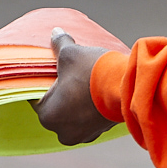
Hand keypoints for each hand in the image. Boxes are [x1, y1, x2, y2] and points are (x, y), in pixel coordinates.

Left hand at [32, 29, 119, 146]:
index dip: (45, 83)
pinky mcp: (102, 131)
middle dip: (62, 94)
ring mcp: (85, 135)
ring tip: (86, 83)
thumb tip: (55, 32)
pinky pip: (90, 119)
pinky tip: (97, 92)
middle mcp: (63, 132)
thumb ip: (60, 44)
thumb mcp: (71, 54)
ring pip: (74, 115)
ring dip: (77, 103)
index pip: (37, 98)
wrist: (129, 87)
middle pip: (57, 108)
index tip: (53, 73)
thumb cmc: (92, 74)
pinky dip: (92, 108)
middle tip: (70, 76)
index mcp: (48, 116)